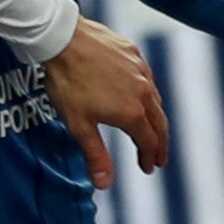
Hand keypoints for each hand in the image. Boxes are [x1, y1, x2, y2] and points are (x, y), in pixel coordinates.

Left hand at [43, 20, 166, 189]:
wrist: (63, 39)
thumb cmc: (68, 83)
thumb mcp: (78, 125)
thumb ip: (95, 155)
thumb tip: (104, 184)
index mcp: (132, 113)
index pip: (149, 142)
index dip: (150, 157)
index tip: (149, 168)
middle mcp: (143, 92)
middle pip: (160, 123)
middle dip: (160, 142)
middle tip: (159, 156)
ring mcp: (140, 70)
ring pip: (155, 99)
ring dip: (156, 118)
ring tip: (152, 128)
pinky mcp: (133, 53)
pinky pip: (146, 76)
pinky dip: (147, 92)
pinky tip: (139, 93)